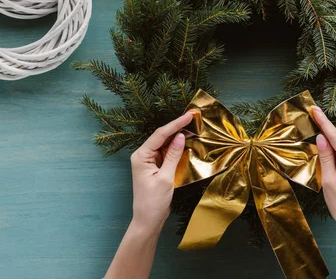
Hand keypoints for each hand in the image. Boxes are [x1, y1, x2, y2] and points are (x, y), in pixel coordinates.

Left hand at [129, 112, 192, 232]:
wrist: (148, 220)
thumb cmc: (154, 201)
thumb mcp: (166, 178)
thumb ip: (173, 156)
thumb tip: (180, 136)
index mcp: (141, 156)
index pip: (159, 135)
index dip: (175, 124)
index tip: (189, 116)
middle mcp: (143, 156)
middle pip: (161, 137)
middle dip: (177, 128)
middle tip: (194, 119)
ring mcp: (149, 161)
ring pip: (165, 144)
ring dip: (178, 138)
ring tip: (193, 129)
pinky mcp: (156, 167)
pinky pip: (167, 153)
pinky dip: (177, 149)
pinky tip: (187, 144)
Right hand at [312, 106, 335, 239]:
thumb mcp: (329, 181)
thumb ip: (326, 157)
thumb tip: (321, 137)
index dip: (324, 123)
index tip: (315, 109)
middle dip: (325, 130)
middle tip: (312, 113)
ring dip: (328, 142)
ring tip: (315, 131)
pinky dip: (333, 149)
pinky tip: (324, 146)